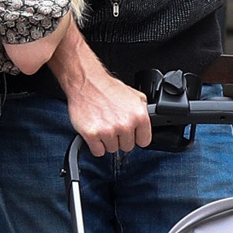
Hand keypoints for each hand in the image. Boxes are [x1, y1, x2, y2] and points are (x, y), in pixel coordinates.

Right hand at [48, 21, 152, 155]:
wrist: (86, 81)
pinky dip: (95, 145)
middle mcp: (125, 125)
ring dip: (107, 141)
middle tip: (112, 124)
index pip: (144, 141)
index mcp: (139, 116)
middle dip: (120, 138)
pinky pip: (98, 152)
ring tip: (102, 125)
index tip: (130, 132)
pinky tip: (95, 132)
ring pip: (112, 149)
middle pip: (127, 147)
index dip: (136, 137)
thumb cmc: (108, 88)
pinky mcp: (92, 134)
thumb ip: (143, 112)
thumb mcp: (135, 96)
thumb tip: (146, 125)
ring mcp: (108, 131)